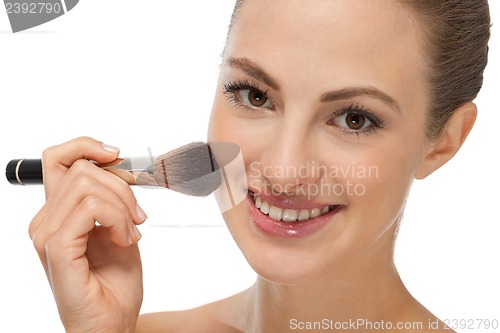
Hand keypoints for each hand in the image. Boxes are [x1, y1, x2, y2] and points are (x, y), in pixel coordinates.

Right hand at [29, 137, 146, 332]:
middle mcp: (45, 220)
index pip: (59, 158)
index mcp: (57, 212)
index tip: (118, 157)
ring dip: (123, 205)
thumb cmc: (114, 281)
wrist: (112, 321)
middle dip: (122, 185)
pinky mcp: (57, 249)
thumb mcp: (118, 227)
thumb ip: (111, 197)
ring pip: (87, 184)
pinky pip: (90, 209)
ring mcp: (46, 234)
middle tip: (138, 215)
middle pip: (82, 168)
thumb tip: (119, 165)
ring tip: (131, 231)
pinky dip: (117, 219)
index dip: (89, 146)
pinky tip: (124, 239)